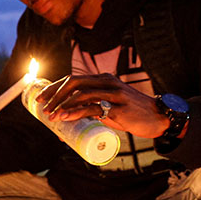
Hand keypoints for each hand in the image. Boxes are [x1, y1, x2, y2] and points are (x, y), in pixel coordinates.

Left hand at [36, 74, 170, 138]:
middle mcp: (107, 82)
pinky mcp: (118, 108)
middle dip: (54, 94)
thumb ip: (92, 107)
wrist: (159, 117)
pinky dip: (75, 112)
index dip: (54, 87)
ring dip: (62, 105)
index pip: (73, 79)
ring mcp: (114, 94)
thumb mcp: (110, 105)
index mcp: (104, 79)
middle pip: (73, 82)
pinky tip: (65, 117)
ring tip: (51, 116)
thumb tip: (68, 120)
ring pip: (81, 94)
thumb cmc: (132, 113)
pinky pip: (92, 108)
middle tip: (42, 107)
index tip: (41, 98)